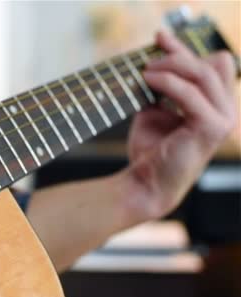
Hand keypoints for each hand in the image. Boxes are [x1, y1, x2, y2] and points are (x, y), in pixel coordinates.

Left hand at [123, 30, 238, 219]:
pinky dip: (168, 83)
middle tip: (148, 60)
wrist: (144, 183)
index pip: (214, 65)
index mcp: (217, 106)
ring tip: (144, 71)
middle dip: (178, 56)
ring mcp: (224, 120)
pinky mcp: (211, 129)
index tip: (160, 38)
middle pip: (213, 64)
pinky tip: (147, 80)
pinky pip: (191, 94)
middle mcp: (227, 111)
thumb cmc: (150, 151)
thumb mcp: (155, 111)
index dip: (188, 50)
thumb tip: (155, 60)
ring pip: (204, 74)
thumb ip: (162, 88)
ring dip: (171, 67)